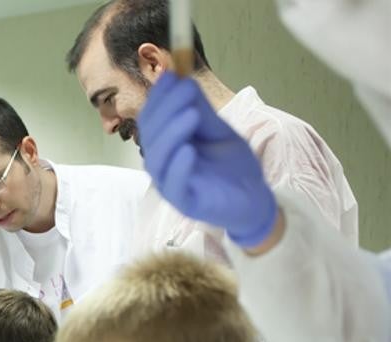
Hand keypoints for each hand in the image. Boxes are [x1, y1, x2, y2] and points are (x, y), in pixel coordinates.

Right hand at [139, 72, 278, 247]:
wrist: (254, 199)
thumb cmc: (231, 166)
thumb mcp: (218, 131)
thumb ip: (201, 111)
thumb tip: (182, 81)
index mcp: (166, 146)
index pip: (152, 119)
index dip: (160, 97)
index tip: (172, 74)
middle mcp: (162, 164)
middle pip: (151, 135)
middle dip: (167, 109)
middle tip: (186, 89)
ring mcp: (170, 184)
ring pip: (158, 158)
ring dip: (171, 133)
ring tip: (190, 113)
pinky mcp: (184, 202)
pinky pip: (173, 184)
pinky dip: (178, 166)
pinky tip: (189, 150)